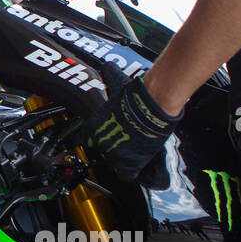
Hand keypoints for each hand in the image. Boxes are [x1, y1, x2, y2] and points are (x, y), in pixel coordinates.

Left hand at [86, 68, 182, 182]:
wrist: (150, 106)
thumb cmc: (136, 95)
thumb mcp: (117, 85)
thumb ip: (109, 80)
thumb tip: (108, 66)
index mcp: (94, 124)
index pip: (90, 137)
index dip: (101, 135)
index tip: (109, 133)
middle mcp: (100, 141)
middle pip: (103, 150)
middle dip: (114, 145)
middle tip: (125, 139)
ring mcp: (113, 153)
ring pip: (115, 161)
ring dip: (123, 156)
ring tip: (133, 148)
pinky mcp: (128, 163)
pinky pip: (126, 174)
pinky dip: (131, 172)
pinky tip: (136, 168)